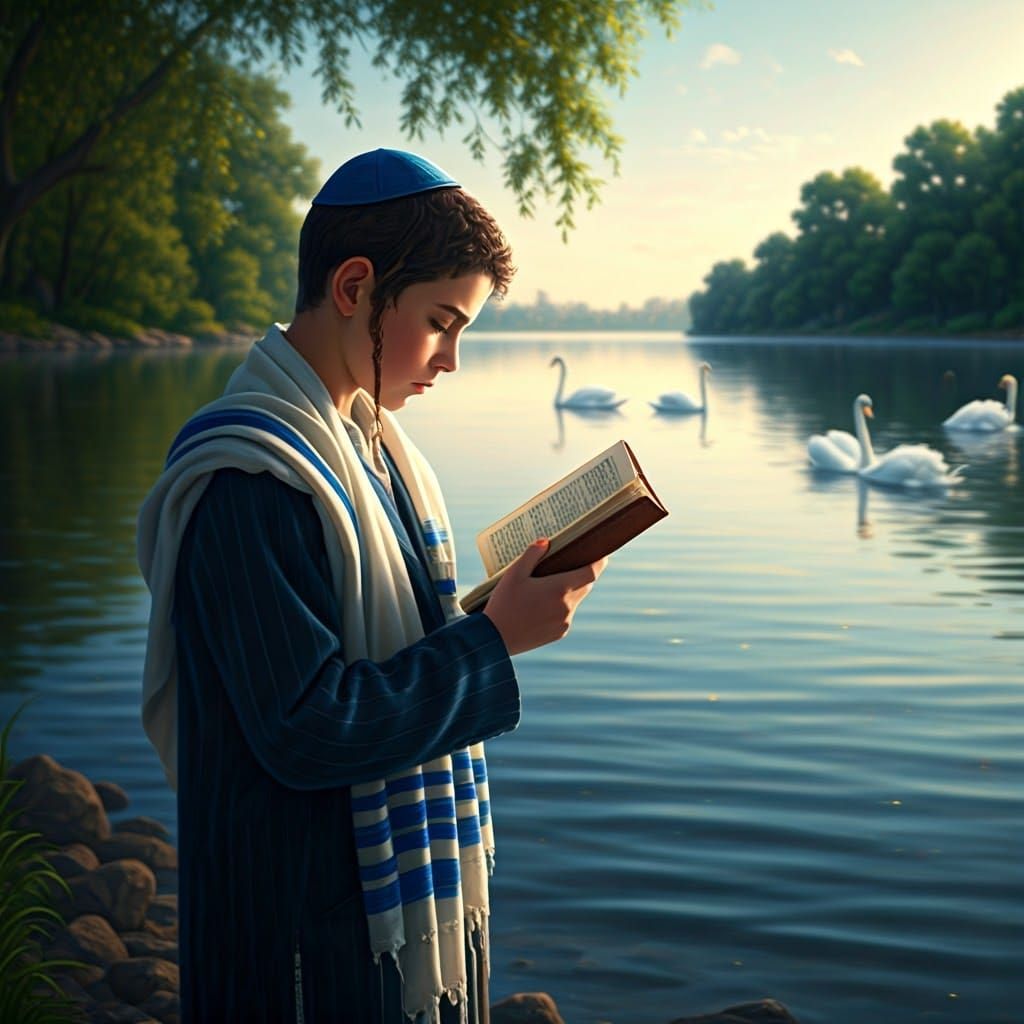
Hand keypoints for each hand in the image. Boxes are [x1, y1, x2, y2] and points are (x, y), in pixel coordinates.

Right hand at [482, 539, 607, 655]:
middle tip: (568, 565)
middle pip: (585, 585)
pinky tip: (540, 606)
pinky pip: (566, 615)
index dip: (599, 562)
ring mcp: (564, 622)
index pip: (592, 572)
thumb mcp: (514, 574)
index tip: (602, 554)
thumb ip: (531, 554)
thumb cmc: (503, 604)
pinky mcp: (559, 634)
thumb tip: (545, 542)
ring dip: (568, 592)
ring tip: (546, 587)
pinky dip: (560, 607)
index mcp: (560, 588)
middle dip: (580, 574)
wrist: (495, 639)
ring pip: (575, 601)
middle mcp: (567, 606)